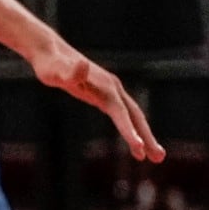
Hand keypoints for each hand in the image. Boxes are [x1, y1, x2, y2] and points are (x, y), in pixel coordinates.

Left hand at [32, 39, 162, 164]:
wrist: (49, 51)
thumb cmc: (50, 65)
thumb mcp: (55, 71)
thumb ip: (69, 72)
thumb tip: (83, 64)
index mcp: (105, 87)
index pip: (121, 113)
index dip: (129, 131)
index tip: (139, 148)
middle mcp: (113, 87)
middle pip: (135, 115)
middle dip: (147, 137)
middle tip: (158, 158)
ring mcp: (111, 90)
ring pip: (132, 115)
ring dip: (144, 134)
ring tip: (154, 156)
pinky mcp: (105, 93)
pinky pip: (123, 113)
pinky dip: (132, 127)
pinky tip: (135, 140)